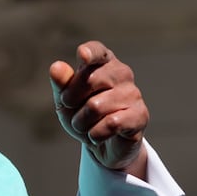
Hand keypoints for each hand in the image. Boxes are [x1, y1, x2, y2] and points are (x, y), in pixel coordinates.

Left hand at [49, 41, 148, 177]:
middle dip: (71, 101)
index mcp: (102, 63)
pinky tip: (98, 134)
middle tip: (73, 110)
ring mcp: (133, 93)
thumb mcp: (66, 100)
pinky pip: (111, 123)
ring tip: (86, 125)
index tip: (82, 55)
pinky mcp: (140, 115)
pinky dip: (96, 134)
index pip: (97, 51)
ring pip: (96, 106)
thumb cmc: (82, 114)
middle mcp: (121, 73)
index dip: (90, 53)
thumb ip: (61, 83)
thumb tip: (56, 67)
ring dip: (81, 122)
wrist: (100, 144)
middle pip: (90, 80)